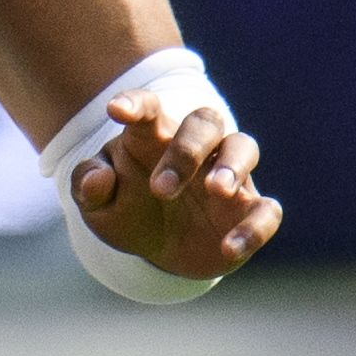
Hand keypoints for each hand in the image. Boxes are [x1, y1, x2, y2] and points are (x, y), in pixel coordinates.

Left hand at [68, 87, 281, 281]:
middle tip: (160, 189)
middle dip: (187, 150)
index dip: (135, 104)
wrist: (158, 251)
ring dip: (232, 166)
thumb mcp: (97, 206)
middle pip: (205, 122)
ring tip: (217, 190)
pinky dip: (254, 227)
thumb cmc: (128, 210)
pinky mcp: (248, 211)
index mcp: (153, 138)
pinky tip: (228, 247)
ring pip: (244, 148)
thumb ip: (89, 186)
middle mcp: (196, 149)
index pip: (148, 109)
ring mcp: (227, 177)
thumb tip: (98, 178)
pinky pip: (267, 211)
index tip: (117, 110)